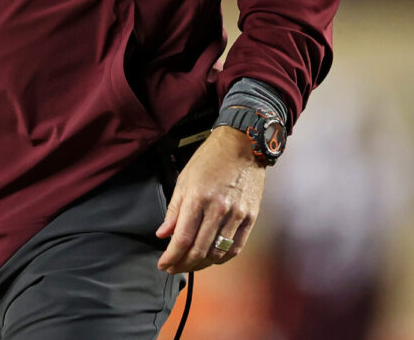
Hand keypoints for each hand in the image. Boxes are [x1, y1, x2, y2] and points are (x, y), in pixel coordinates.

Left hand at [156, 126, 264, 272]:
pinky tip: (211, 258)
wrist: (242, 147)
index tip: (163, 264)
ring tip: (190, 264)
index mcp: (197, 198)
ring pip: (217, 252)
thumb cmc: (209, 160)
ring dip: (201, 264)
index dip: (171, 256)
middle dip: (183, 264)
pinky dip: (222, 257)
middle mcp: (218, 210)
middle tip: (173, 267)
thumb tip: (163, 234)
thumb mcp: (184, 180)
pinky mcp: (250, 217)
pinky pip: (236, 247)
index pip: (182, 238)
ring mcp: (236, 215)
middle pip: (199, 250)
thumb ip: (174, 210)